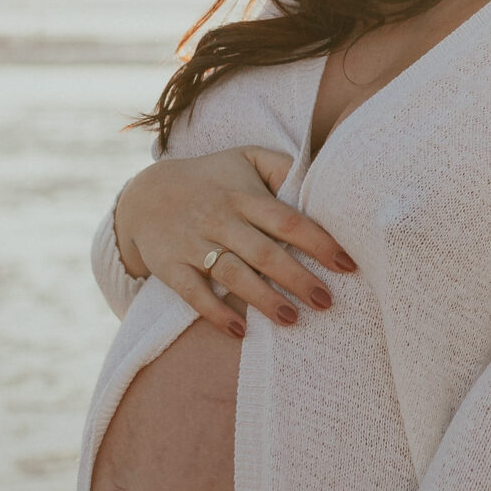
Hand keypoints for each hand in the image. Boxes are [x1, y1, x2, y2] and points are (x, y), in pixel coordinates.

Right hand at [113, 147, 355, 339]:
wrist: (144, 194)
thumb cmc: (210, 179)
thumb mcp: (245, 159)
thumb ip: (281, 167)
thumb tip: (322, 178)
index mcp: (242, 196)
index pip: (286, 219)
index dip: (318, 242)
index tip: (347, 265)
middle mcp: (219, 219)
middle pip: (263, 251)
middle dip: (297, 278)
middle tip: (326, 301)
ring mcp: (193, 244)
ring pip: (232, 274)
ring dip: (263, 299)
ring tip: (291, 319)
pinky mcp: (170, 266)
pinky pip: (193, 293)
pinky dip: (215, 313)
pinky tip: (240, 332)